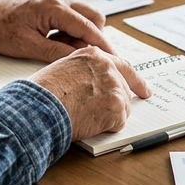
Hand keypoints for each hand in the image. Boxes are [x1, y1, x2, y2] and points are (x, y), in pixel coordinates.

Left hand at [0, 0, 111, 62]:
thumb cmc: (0, 28)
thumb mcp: (28, 46)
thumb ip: (57, 52)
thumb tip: (80, 59)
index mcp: (54, 8)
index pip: (88, 27)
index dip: (103, 45)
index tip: (113, 59)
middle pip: (94, 18)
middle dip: (95, 38)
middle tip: (84, 56)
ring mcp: (58, 0)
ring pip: (86, 17)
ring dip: (82, 35)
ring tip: (63, 49)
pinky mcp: (54, 5)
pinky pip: (74, 17)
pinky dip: (72, 31)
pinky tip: (57, 43)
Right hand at [28, 46, 152, 140]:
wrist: (40, 106)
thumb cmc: (43, 92)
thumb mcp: (63, 69)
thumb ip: (84, 72)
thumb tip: (93, 86)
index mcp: (94, 56)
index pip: (123, 66)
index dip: (135, 81)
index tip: (145, 89)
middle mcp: (108, 67)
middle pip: (124, 90)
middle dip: (118, 103)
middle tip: (113, 114)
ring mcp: (114, 87)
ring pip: (122, 108)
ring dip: (109, 116)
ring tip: (86, 116)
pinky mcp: (116, 107)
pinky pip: (118, 123)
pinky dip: (106, 128)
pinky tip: (89, 123)